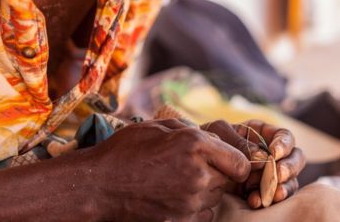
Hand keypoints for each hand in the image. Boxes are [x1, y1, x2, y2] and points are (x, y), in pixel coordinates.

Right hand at [91, 119, 250, 221]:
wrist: (98, 185)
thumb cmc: (124, 151)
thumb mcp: (158, 127)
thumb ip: (191, 131)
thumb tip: (213, 140)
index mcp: (194, 145)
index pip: (241, 163)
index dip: (234, 161)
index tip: (224, 161)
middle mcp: (198, 175)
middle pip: (227, 181)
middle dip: (215, 173)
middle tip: (190, 168)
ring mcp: (189, 202)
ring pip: (215, 198)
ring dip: (204, 191)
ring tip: (176, 182)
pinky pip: (203, 215)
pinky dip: (195, 208)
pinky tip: (173, 197)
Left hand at [201, 120, 304, 207]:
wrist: (190, 161)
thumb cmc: (205, 140)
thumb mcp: (218, 133)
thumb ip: (240, 142)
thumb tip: (263, 157)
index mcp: (263, 134)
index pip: (285, 137)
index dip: (285, 145)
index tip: (275, 153)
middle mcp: (270, 154)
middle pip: (295, 159)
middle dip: (289, 168)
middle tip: (278, 175)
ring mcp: (268, 174)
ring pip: (289, 181)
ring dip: (282, 188)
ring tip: (270, 195)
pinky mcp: (261, 191)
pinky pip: (273, 197)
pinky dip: (267, 200)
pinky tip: (256, 202)